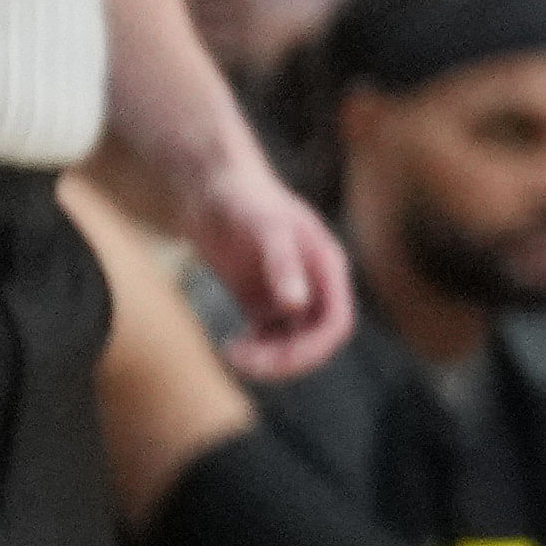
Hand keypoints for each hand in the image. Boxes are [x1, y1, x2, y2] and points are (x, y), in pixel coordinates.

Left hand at [182, 146, 352, 378]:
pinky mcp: (259, 299)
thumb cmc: (243, 198)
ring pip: (291, 344)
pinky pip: (267, 337)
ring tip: (231, 353)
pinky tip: (230, 347)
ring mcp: (286, 294)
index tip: (278, 358)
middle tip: (245, 361)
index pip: (336, 323)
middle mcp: (313, 285)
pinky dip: (254, 350)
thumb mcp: (266, 227)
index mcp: (326, 270)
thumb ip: (284, 264)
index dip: (314, 347)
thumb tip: (297, 306)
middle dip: (286, 359)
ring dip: (267, 359)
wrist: (210, 185)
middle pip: (315, 340)